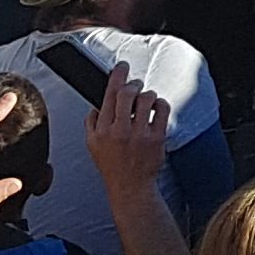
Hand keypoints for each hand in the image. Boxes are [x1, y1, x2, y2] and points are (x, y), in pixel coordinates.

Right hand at [85, 76, 174, 190]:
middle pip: (127, 93)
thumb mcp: (92, 146)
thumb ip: (91, 123)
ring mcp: (140, 135)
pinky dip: (161, 104)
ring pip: (146, 99)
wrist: (130, 187)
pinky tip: (157, 109)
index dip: (117, 76)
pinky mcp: (156, 138)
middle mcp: (120, 131)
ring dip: (148, 95)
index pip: (109, 95)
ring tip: (146, 101)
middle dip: (133, 84)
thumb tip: (97, 105)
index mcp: (102, 130)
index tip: (122, 67)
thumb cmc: (112, 167)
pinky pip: (163, 110)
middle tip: (136, 85)